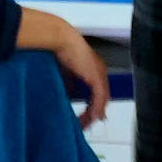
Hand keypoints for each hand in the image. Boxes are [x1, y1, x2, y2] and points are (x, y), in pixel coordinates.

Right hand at [16, 6, 111, 123]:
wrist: (60, 38)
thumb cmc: (59, 48)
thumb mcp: (64, 71)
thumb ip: (69, 83)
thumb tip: (68, 94)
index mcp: (92, 68)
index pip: (97, 91)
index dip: (93, 104)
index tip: (89, 115)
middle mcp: (99, 71)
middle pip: (101, 97)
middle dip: (94, 112)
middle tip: (87, 124)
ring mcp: (99, 73)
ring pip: (102, 99)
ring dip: (94, 113)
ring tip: (87, 124)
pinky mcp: (96, 76)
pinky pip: (100, 97)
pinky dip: (97, 108)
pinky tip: (93, 117)